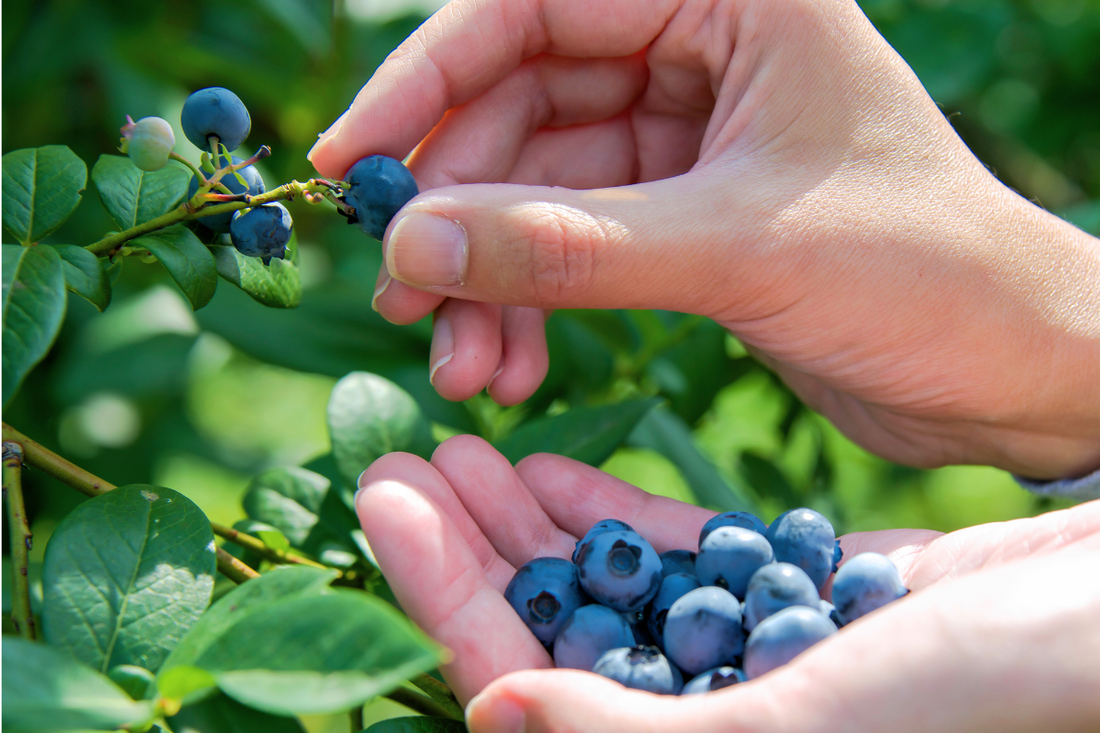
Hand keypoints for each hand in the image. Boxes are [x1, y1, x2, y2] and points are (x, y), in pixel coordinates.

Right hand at [311, 0, 1099, 479]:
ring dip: (487, 279)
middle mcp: (701, 48)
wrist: (1010, 370)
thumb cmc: (926, 279)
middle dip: (458, 213)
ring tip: (463, 367)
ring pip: (537, 189)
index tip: (352, 167)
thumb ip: (569, 247)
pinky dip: (530, 304)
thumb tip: (412, 249)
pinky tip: (511, 367)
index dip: (427, 82)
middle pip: (519, 104)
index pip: (534, 8)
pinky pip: (570, 243)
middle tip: (405, 301)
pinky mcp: (682, 214)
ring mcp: (687, 135)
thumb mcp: (738, 250)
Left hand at [355, 435, 1099, 732]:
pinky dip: (609, 509)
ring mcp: (748, 652)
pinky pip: (673, 555)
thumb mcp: (828, 711)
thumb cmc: (1012, 682)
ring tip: (460, 446)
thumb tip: (492, 717)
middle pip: (549, 627)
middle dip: (470, 546)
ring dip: (528, 517)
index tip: (387, 494)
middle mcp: (708, 711)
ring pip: (601, 586)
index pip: (527, 677)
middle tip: (401, 459)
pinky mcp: (792, 596)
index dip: (447, 593)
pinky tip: (552, 462)